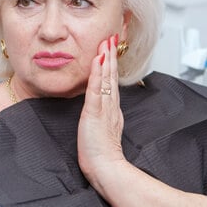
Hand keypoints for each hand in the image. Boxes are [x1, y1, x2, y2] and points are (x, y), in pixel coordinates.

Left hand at [77, 34, 124, 190]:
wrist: (106, 168)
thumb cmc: (101, 156)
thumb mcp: (103, 133)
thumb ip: (104, 121)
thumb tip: (101, 114)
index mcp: (112, 112)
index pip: (112, 84)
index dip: (111, 67)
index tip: (110, 51)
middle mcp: (110, 107)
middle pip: (111, 76)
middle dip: (111, 56)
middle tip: (111, 38)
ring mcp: (104, 108)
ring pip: (106, 79)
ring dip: (105, 59)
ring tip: (105, 43)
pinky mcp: (95, 113)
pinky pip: (96, 90)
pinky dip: (97, 74)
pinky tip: (98, 61)